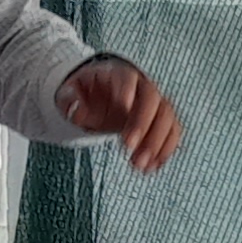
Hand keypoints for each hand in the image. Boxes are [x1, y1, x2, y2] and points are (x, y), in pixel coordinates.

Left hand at [60, 56, 183, 172]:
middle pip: (152, 99)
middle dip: (142, 123)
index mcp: (119, 75)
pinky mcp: (161, 122)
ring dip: (156, 142)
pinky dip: (165, 150)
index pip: (127, 78)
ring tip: (139, 165)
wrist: (102, 97)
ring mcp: (155, 104)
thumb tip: (74, 108)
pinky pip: (172, 133)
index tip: (124, 106)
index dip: (127, 90)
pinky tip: (152, 167)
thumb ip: (69, 99)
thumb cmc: (87, 93)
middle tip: (128, 147)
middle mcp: (142, 87)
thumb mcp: (71, 93)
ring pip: (166, 118)